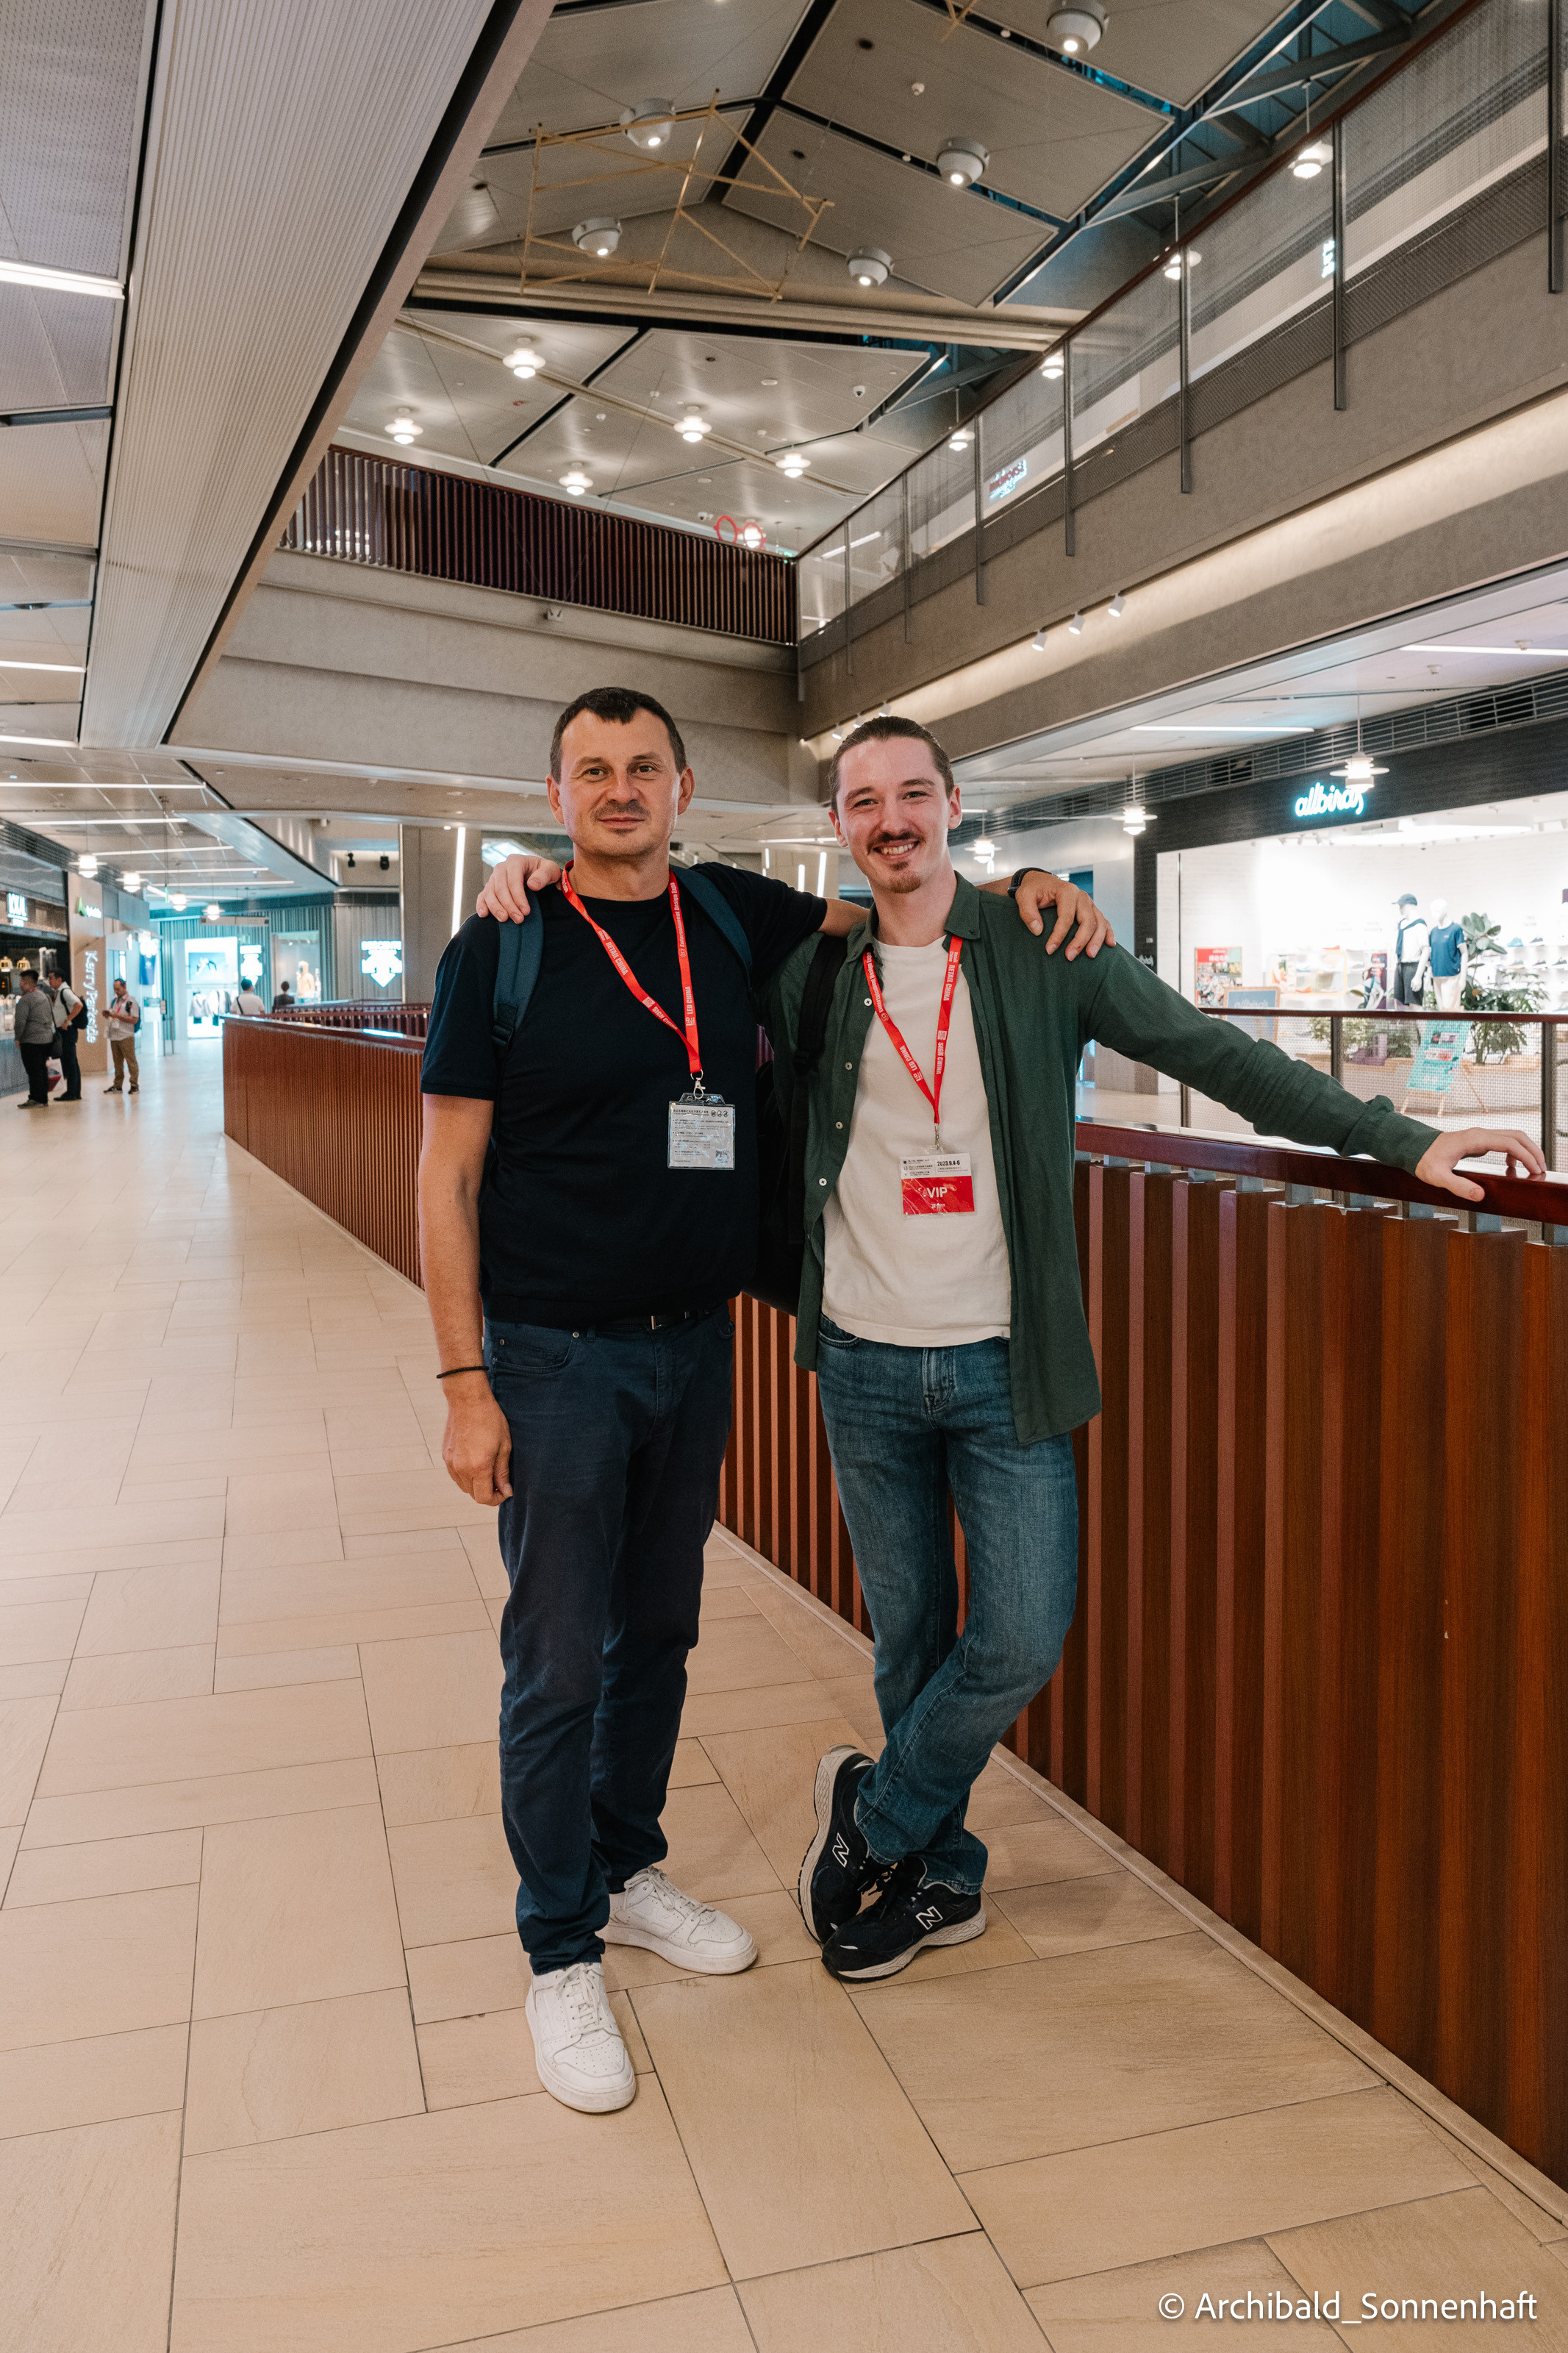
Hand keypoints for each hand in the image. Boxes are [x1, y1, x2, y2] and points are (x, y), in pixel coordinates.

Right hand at [440, 1378, 512, 1505]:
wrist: (468, 1400)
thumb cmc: (490, 1419)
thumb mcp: (504, 1446)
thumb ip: (502, 1472)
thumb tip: (506, 1491)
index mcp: (478, 1467)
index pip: (483, 1498)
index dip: (496, 1499)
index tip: (504, 1491)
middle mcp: (461, 1468)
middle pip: (473, 1495)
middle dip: (487, 1492)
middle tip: (499, 1481)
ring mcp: (451, 1462)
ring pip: (463, 1486)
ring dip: (476, 1485)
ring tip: (488, 1471)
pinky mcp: (445, 1455)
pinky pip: (456, 1475)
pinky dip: (466, 1476)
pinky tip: (476, 1463)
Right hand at [476, 853, 562, 922]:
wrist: (538, 875)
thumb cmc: (544, 873)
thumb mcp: (551, 870)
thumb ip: (544, 875)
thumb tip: (532, 885)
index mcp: (515, 861)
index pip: (513, 880)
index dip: (518, 897)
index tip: (526, 911)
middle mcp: (502, 868)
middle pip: (500, 888)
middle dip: (509, 905)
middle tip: (519, 919)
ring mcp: (494, 878)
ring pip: (489, 892)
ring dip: (496, 907)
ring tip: (504, 919)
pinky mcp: (490, 887)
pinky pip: (482, 895)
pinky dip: (481, 905)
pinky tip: (483, 914)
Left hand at [1014, 871, 1115, 958]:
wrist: (1040, 882)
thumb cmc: (1032, 890)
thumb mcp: (1024, 896)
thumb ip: (1028, 912)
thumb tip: (1037, 930)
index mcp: (1067, 891)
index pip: (1067, 917)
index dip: (1059, 935)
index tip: (1050, 950)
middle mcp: (1081, 896)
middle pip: (1087, 921)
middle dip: (1080, 941)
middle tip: (1069, 957)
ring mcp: (1088, 903)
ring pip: (1099, 922)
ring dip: (1097, 940)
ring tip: (1090, 955)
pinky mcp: (1091, 910)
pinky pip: (1103, 921)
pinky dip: (1108, 933)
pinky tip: (1110, 945)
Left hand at [1413, 1127, 1543, 1203]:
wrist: (1414, 1148)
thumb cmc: (1424, 1160)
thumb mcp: (1438, 1177)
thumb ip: (1459, 1186)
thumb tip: (1481, 1195)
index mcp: (1474, 1139)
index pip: (1509, 1143)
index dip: (1526, 1156)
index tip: (1536, 1170)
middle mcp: (1480, 1133)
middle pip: (1517, 1136)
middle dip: (1533, 1151)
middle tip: (1541, 1170)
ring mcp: (1480, 1136)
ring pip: (1512, 1137)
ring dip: (1526, 1150)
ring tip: (1533, 1169)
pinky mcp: (1479, 1141)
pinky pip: (1504, 1142)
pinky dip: (1514, 1153)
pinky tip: (1512, 1168)